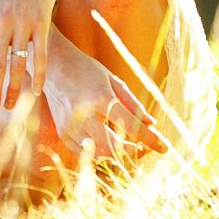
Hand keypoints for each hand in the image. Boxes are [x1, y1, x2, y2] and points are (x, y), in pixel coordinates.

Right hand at [42, 26, 169, 159]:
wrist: (52, 65)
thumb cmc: (86, 69)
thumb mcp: (112, 80)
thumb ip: (132, 103)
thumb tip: (151, 124)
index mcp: (101, 98)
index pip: (132, 126)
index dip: (151, 139)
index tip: (165, 147)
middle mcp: (85, 114)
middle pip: (115, 147)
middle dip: (134, 151)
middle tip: (144, 147)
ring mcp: (71, 125)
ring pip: (99, 153)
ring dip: (117, 153)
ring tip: (127, 144)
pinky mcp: (63, 131)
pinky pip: (85, 151)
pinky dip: (99, 151)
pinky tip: (107, 142)